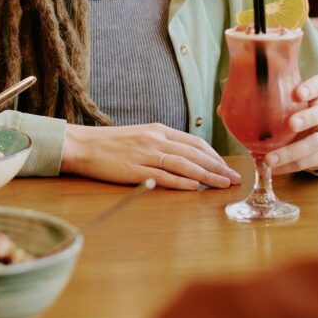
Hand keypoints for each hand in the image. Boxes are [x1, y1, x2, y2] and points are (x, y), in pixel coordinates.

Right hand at [61, 123, 241, 189]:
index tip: (227, 166)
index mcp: (158, 130)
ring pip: (184, 164)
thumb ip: (161, 144)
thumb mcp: (140, 136)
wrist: (82, 145)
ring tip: (223, 185)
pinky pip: (163, 176)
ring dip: (207, 176)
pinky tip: (196, 187)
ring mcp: (145, 154)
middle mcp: (155, 139)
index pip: (194, 142)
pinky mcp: (134, 169)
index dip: (214, 155)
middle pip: (194, 154)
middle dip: (218, 167)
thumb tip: (185, 158)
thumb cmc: (110, 144)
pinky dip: (181, 182)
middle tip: (235, 179)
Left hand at [264, 74, 317, 173]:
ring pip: (317, 141)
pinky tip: (273, 168)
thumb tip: (227, 105)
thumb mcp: (286, 104)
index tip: (298, 92)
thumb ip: (266, 100)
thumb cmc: (294, 114)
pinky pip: (310, 161)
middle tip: (291, 124)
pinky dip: (290, 166)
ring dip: (293, 151)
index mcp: (317, 95)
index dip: (313, 87)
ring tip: (270, 158)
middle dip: (308, 118)